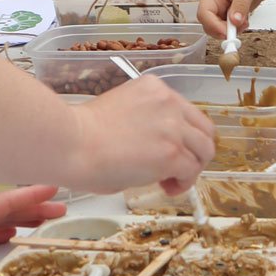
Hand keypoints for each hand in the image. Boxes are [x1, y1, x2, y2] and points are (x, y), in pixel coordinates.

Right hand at [66, 77, 215, 194]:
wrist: (71, 144)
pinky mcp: (172, 152)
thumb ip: (147, 123)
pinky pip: (191, 171)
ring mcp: (173, 127)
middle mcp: (169, 102)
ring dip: (190, 169)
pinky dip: (183, 183)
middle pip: (204, 130)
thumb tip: (156, 149)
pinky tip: (166, 187)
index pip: (187, 112)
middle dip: (194, 152)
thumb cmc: (82, 134)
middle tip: (175, 168)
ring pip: (204, 150)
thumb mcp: (121, 112)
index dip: (183, 135)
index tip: (169, 149)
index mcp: (154, 88)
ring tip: (169, 181)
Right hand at [197, 0, 275, 37]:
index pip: (204, 12)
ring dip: (231, 31)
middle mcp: (216, 2)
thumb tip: (234, 21)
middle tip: (236, 31)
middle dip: (221, 30)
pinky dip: (237, 29)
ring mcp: (224, 9)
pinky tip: (246, 21)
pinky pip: (230, 27)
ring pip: (220, 28)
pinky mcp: (232, 14)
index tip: (226, 32)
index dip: (212, 25)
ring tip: (244, 23)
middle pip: (209, 24)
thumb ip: (240, 5)